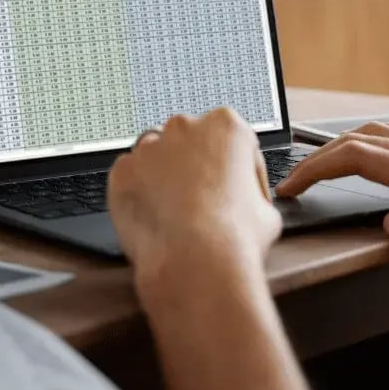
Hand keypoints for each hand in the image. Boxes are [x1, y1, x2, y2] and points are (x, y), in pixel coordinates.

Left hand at [108, 108, 280, 292]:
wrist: (196, 263)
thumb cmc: (233, 237)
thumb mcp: (266, 211)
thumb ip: (251, 193)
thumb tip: (248, 203)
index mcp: (226, 126)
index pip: (231, 140)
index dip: (235, 169)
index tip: (234, 187)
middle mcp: (185, 128)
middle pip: (189, 140)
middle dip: (195, 165)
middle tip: (203, 200)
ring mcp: (149, 148)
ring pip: (155, 155)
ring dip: (163, 175)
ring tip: (175, 210)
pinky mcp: (122, 172)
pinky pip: (130, 177)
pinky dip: (138, 193)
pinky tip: (154, 216)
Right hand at [276, 122, 388, 271]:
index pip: (356, 159)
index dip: (317, 169)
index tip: (292, 187)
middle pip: (357, 142)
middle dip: (317, 159)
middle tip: (293, 183)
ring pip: (374, 134)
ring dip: (339, 147)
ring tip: (318, 168)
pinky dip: (366, 142)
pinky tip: (367, 153)